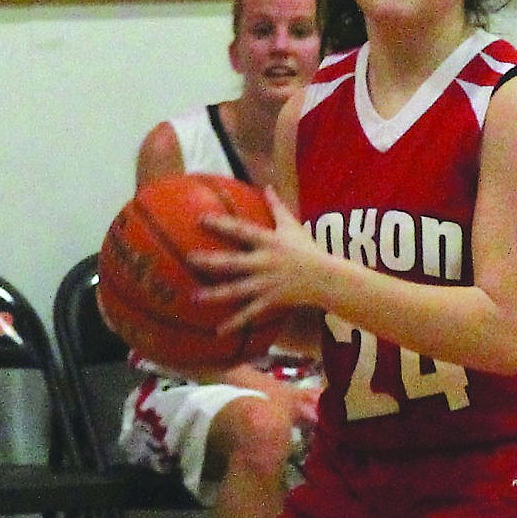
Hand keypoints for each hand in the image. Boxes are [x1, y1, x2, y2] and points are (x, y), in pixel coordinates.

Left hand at [190, 188, 323, 336]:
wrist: (327, 279)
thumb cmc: (308, 250)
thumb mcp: (292, 226)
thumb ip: (277, 206)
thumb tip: (268, 186)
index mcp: (269, 243)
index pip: (241, 231)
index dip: (221, 225)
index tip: (200, 219)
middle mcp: (265, 263)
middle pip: (233, 262)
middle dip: (210, 261)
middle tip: (189, 259)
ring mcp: (267, 284)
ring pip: (237, 290)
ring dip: (215, 294)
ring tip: (195, 296)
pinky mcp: (271, 301)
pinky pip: (250, 313)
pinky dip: (235, 323)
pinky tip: (218, 331)